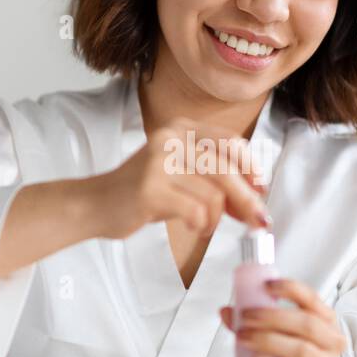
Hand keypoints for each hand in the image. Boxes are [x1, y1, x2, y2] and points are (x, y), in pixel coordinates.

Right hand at [86, 117, 270, 239]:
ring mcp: (158, 162)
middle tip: (256, 220)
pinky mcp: (149, 189)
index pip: (230, 142)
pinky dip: (202, 224)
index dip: (251, 167)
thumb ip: (213, 177)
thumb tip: (255, 197)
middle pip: (226, 170)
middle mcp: (170, 138)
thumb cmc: (143, 192)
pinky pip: (195, 210)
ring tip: (205, 226)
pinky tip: (194, 227)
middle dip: (246, 199)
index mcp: (180, 129)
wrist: (95, 205)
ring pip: (213, 194)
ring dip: (216, 219)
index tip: (261, 189)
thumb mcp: (180, 173)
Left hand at [220, 277, 345, 356]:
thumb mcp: (272, 341)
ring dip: (268, 340)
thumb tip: (227, 311)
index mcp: (325, 322)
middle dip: (272, 317)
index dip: (291, 289)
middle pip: (306, 324)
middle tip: (245, 317)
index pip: (312, 299)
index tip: (266, 286)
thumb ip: (252, 325)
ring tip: (244, 338)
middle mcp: (331, 343)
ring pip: (300, 350)